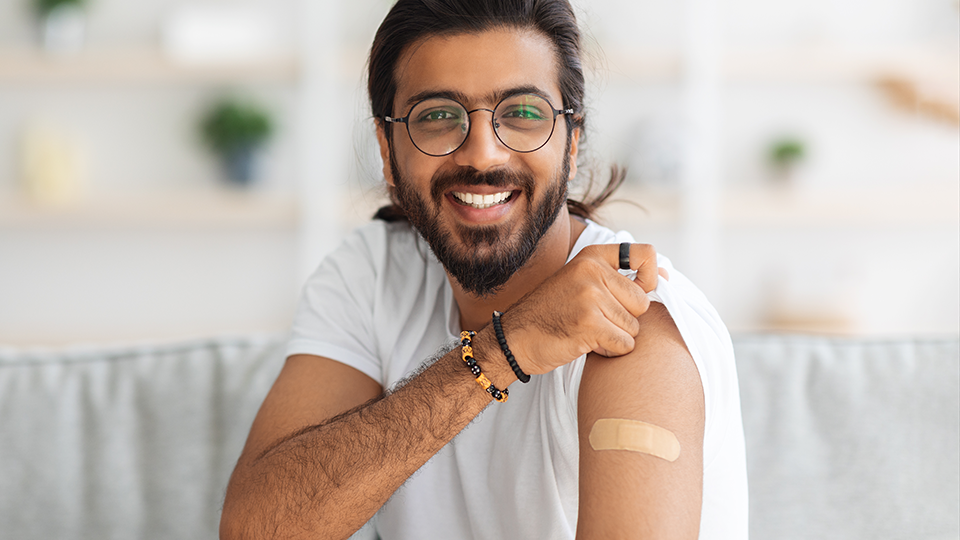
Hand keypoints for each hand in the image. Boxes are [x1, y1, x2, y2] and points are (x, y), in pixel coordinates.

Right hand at [502, 243, 660, 374]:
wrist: (514, 338)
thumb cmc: (551, 314)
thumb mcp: (581, 283)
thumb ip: (620, 278)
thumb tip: (665, 274)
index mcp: (591, 257)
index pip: (646, 255)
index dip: (651, 277)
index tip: (640, 290)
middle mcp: (592, 271)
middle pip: (642, 302)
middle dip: (625, 319)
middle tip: (594, 320)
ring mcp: (590, 296)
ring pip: (633, 327)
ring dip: (615, 337)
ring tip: (585, 331)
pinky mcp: (589, 323)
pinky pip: (624, 344)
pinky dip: (609, 352)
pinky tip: (585, 343)